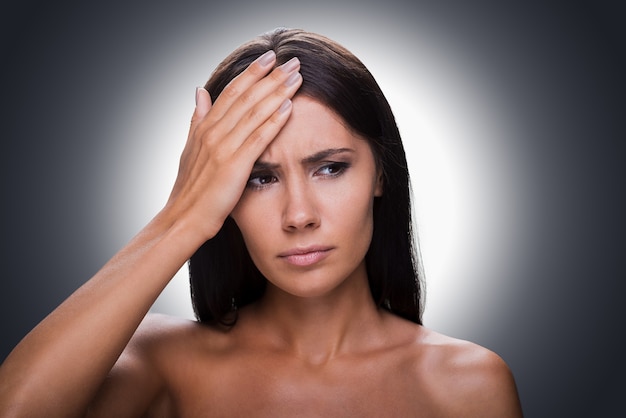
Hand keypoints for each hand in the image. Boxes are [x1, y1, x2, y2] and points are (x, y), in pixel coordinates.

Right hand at [165, 51, 301, 240]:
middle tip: (292, 59)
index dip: (251, 73)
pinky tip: (289, 106)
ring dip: (277, 92)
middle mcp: (213, 132)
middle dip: (270, 76)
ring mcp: (223, 148)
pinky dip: (273, 121)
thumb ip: (198, 119)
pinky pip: (257, 139)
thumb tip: (199, 90)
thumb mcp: (190, 149)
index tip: (269, 57)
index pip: (231, 92)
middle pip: (246, 97)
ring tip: (297, 76)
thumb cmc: (190, 189)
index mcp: (205, 127)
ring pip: (254, 113)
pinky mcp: (234, 166)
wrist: (183, 219)